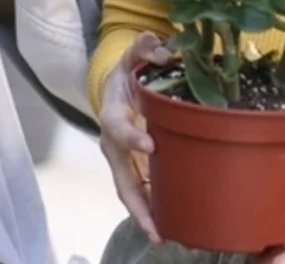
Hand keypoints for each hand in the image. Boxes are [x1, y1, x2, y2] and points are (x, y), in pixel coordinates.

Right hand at [99, 33, 170, 243]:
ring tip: (164, 235)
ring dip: (145, 215)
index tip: (150, 145)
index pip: (118, 129)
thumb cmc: (126, 74)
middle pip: (121, 180)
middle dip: (137, 205)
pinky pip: (142, 191)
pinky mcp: (133, 168)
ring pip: (130, 193)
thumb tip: (161, 49)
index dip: (131, 137)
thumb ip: (144, 48)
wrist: (115, 89)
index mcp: (112, 116)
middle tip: (155, 226)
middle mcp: (113, 145)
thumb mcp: (132, 55)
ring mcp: (122, 161)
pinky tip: (172, 224)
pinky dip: (153, 208)